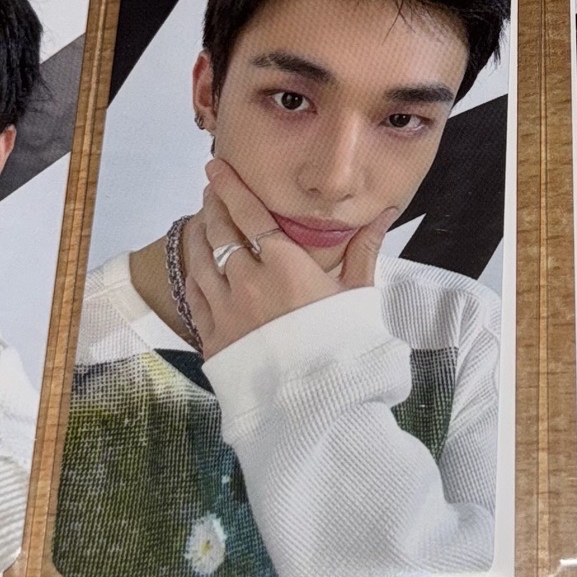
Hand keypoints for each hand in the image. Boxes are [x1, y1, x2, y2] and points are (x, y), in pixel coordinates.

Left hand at [179, 158, 396, 357]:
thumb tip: (383, 212)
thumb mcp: (359, 297)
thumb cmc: (346, 350)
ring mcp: (226, 312)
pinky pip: (194, 297)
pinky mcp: (213, 340)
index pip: (248, 214)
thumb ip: (364, 250)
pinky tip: (197, 268)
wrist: (319, 408)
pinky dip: (193, 274)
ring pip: (199, 261)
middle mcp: (247, 283)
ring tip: (200, 221)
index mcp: (284, 266)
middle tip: (211, 188)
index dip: (231, 187)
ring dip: (197, 235)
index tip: (218, 167)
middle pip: (219, 232)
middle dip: (213, 204)